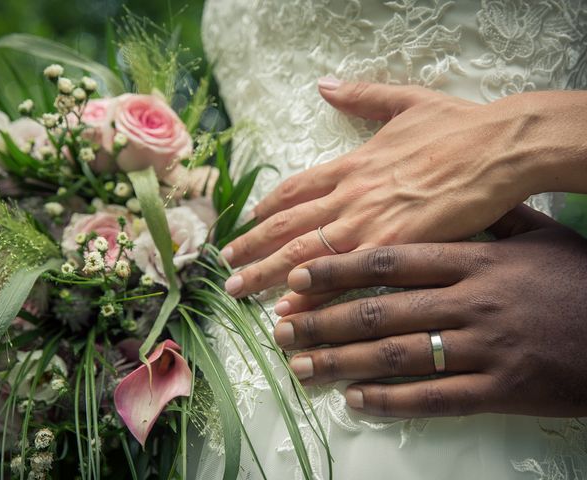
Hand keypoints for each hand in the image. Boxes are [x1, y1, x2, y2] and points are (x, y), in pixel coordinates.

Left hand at [222, 82, 586, 297]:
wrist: (499, 148)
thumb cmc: (459, 126)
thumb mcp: (406, 101)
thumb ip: (362, 96)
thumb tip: (325, 85)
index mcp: (352, 163)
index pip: (295, 188)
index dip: (268, 206)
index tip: (249, 221)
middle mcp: (349, 195)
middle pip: (286, 224)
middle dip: (252, 245)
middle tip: (226, 264)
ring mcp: (366, 223)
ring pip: (302, 251)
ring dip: (265, 271)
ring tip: (237, 287)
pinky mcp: (391, 249)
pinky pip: (341, 276)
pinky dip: (312, 292)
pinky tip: (289, 307)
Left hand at [273, 206, 586, 417]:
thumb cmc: (579, 280)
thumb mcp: (538, 235)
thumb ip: (488, 221)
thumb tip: (448, 206)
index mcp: (474, 259)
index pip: (390, 262)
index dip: (338, 271)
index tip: (298, 280)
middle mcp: (471, 301)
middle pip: (381, 311)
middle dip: (323, 322)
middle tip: (281, 330)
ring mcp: (485, 348)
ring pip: (397, 357)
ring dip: (341, 362)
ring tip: (301, 366)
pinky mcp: (502, 390)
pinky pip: (434, 399)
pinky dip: (390, 401)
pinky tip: (355, 400)